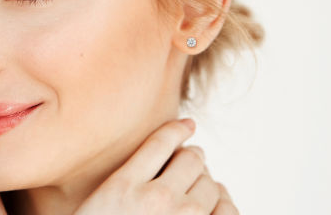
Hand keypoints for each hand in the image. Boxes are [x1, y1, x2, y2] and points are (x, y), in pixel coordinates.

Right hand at [73, 118, 239, 213]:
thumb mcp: (105, 201)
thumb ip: (130, 178)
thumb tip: (166, 161)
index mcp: (124, 185)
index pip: (161, 140)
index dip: (178, 128)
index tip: (187, 125)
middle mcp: (156, 200)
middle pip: (192, 157)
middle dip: (192, 158)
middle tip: (188, 164)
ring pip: (210, 181)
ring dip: (207, 179)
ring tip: (199, 185)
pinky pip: (226, 209)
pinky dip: (223, 203)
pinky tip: (214, 203)